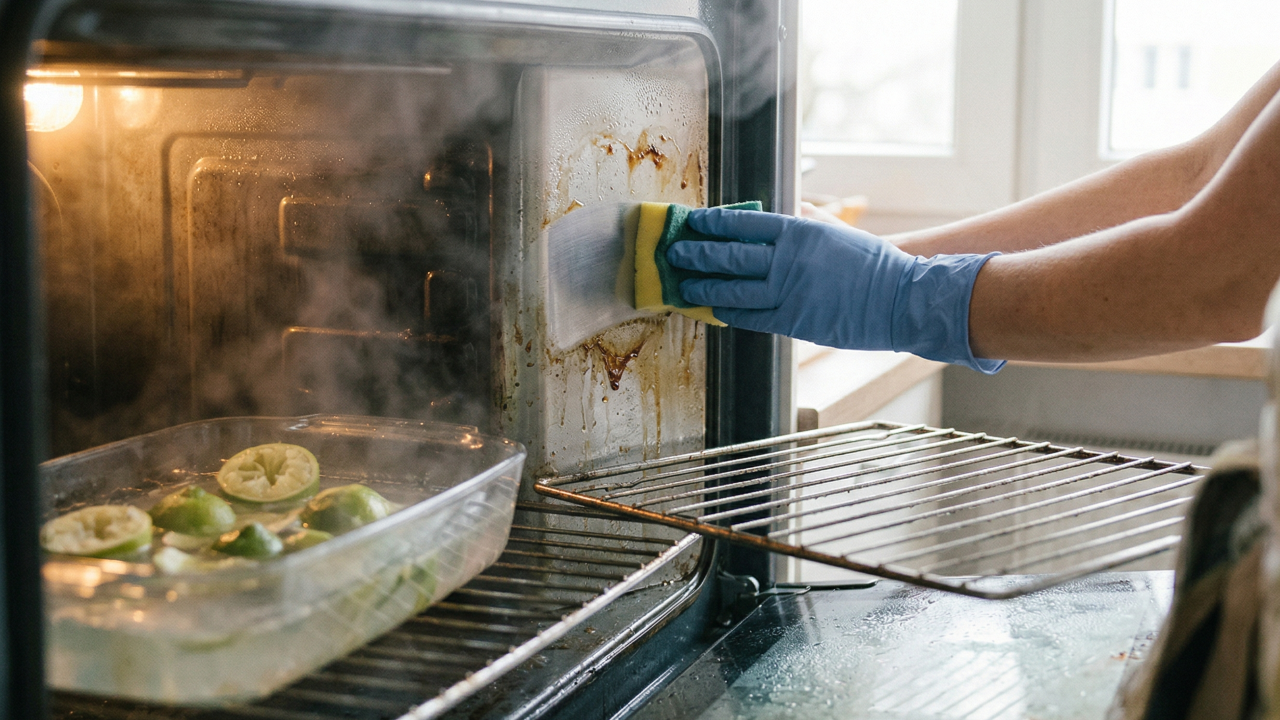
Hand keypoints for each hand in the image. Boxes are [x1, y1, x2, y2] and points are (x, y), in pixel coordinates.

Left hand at [666, 207, 1003, 372]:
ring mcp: (790, 293)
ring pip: (734, 289)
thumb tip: (776, 208)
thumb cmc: (868, 262)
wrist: (899, 299)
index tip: (692, 222)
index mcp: (799, 231)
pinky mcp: (794, 322)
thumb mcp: (834, 229)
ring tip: (681, 284)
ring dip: (703, 286)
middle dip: (697, 253)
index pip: (743, 223)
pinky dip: (727, 312)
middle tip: (674, 252)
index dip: (713, 223)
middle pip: (730, 255)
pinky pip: (751, 317)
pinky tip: (711, 309)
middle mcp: (789, 260)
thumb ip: (802, 217)